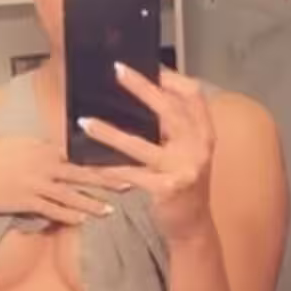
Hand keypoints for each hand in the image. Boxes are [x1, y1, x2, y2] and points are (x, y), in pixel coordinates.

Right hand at [0, 136, 118, 226]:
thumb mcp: (18, 144)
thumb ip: (41, 147)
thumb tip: (60, 149)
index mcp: (43, 148)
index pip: (77, 154)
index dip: (99, 160)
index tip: (120, 162)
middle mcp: (43, 164)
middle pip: (82, 173)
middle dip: (107, 179)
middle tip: (129, 184)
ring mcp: (36, 184)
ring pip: (72, 195)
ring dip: (92, 202)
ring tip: (110, 210)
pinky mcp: (27, 201)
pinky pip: (54, 210)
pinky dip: (70, 215)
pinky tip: (84, 220)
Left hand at [79, 64, 215, 240]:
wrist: (193, 226)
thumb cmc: (184, 183)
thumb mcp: (186, 150)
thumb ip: (173, 126)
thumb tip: (142, 95)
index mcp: (204, 132)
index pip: (193, 94)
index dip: (172, 77)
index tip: (149, 64)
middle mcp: (199, 146)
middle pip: (170, 110)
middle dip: (143, 88)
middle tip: (117, 71)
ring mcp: (185, 168)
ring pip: (142, 145)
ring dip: (110, 133)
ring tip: (85, 122)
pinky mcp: (168, 189)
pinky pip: (132, 175)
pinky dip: (110, 169)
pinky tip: (91, 165)